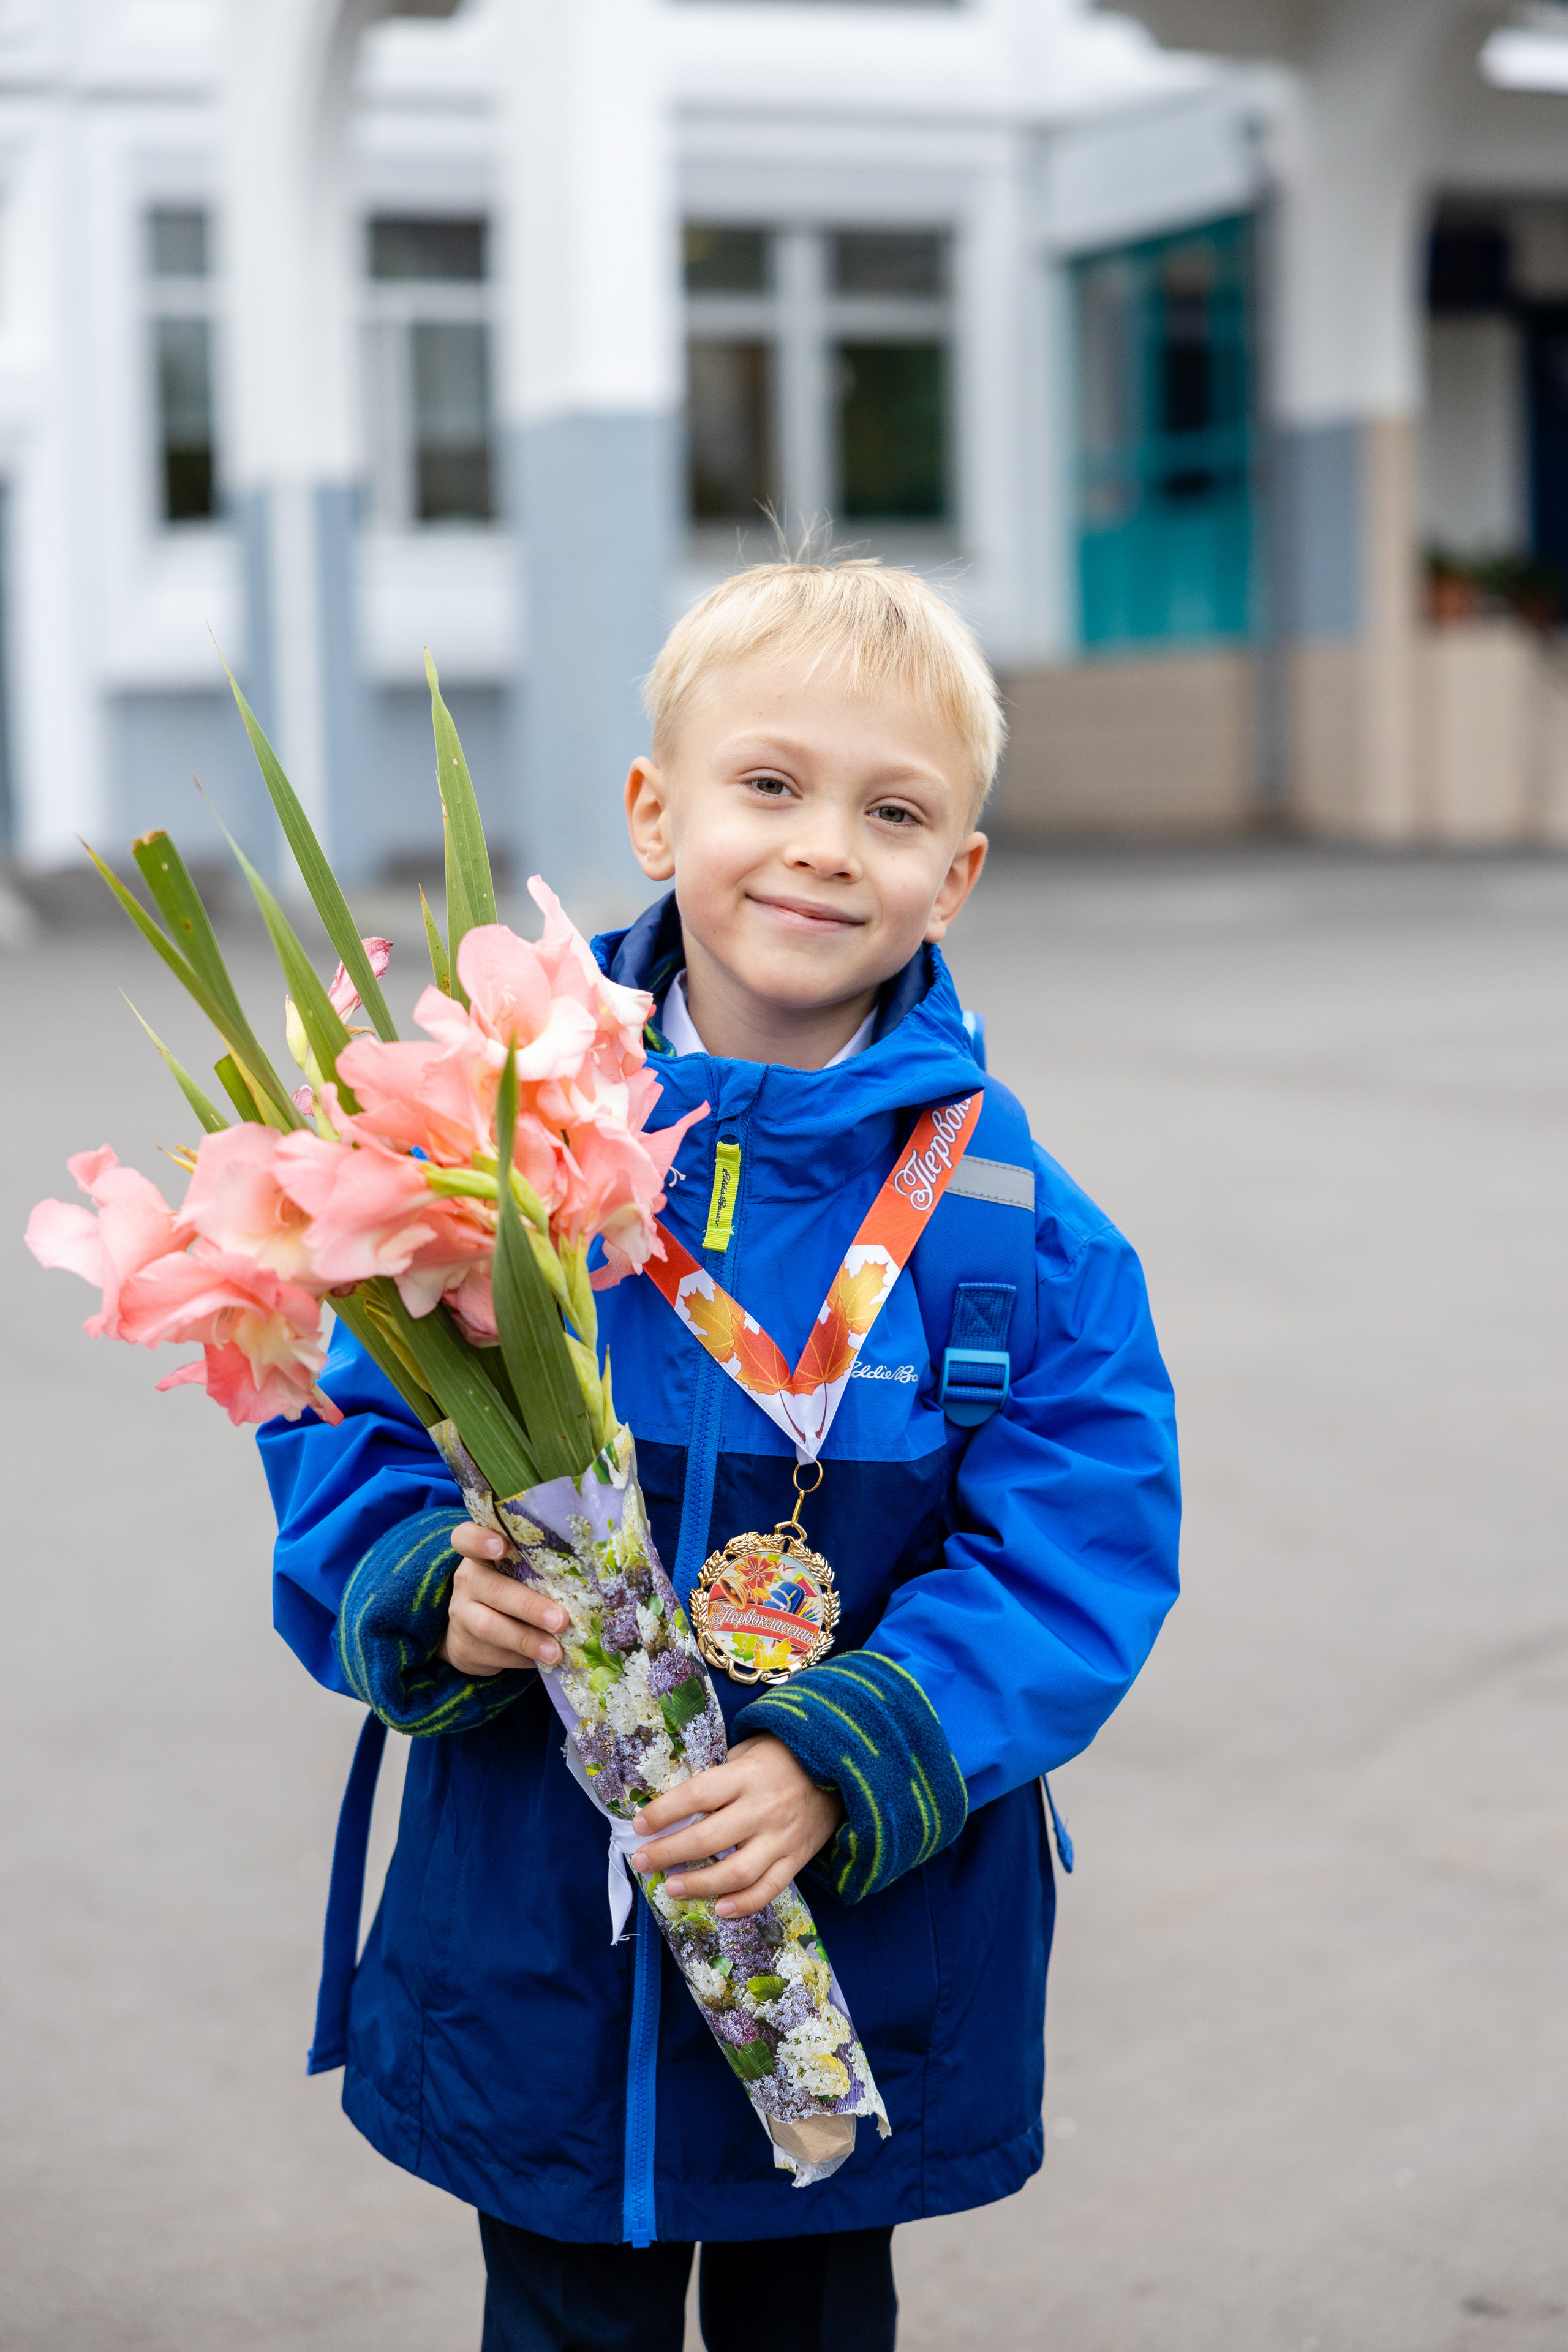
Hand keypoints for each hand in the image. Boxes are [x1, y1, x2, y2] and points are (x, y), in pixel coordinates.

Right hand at [439, 1521, 569, 1675]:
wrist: (470, 1631)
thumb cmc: (511, 1589)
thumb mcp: (518, 1572)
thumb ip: (539, 1569)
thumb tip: (588, 1583)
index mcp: (480, 1556)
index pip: (466, 1537)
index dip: (480, 1540)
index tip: (501, 1546)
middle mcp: (467, 1582)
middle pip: (493, 1590)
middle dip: (530, 1606)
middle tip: (561, 1620)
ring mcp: (462, 1617)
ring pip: (491, 1627)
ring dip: (528, 1641)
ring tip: (556, 1652)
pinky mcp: (465, 1649)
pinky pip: (496, 1655)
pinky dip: (523, 1659)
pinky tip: (545, 1661)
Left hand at [631, 1735, 844, 1917]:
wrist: (841, 1769)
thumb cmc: (783, 1756)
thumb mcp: (748, 1750)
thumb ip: (718, 1776)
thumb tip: (676, 1803)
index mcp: (746, 1775)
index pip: (697, 1794)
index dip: (664, 1811)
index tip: (639, 1824)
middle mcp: (763, 1808)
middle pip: (709, 1838)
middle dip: (668, 1852)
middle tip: (642, 1860)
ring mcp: (781, 1838)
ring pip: (736, 1872)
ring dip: (699, 1884)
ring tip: (671, 1887)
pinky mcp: (796, 1858)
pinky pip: (769, 1888)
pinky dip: (743, 1904)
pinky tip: (718, 1908)